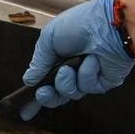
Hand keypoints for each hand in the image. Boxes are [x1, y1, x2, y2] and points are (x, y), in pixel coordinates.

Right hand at [19, 0, 134, 120]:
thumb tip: (28, 80)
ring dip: (65, 82)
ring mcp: (87, 77)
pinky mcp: (102, 83)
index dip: (33, 96)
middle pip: (55, 94)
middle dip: (47, 97)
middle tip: (43, 92)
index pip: (43, 80)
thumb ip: (38, 61)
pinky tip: (92, 61)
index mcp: (58, 56)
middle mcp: (72, 68)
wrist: (111, 25)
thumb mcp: (50, 37)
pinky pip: (87, 88)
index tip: (23, 110)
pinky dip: (86, 75)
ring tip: (69, 68)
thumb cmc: (82, 23)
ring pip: (69, 93)